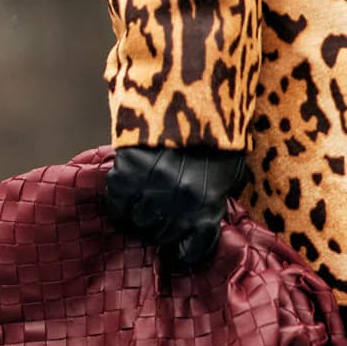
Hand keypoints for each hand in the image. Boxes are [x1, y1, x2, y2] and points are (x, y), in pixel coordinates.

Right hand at [103, 144, 244, 273]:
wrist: (193, 95)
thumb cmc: (217, 136)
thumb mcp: (230, 173)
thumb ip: (217, 202)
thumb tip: (205, 225)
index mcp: (208, 206)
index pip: (192, 250)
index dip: (183, 250)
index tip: (177, 248)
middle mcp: (179, 204)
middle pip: (162, 236)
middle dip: (163, 230)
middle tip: (162, 217)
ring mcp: (151, 190)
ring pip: (138, 223)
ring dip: (141, 217)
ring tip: (145, 204)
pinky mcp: (127, 174)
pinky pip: (116, 204)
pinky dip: (119, 206)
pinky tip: (126, 200)